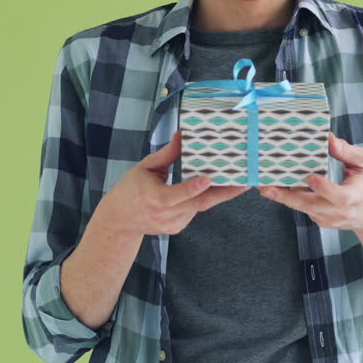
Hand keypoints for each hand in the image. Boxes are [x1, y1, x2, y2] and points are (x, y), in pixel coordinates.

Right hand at [95, 132, 248, 236]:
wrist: (118, 221)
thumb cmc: (130, 190)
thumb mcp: (145, 167)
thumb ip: (167, 154)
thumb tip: (182, 134)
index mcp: (154, 198)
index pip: (176, 195)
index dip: (192, 188)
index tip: (207, 179)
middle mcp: (165, 214)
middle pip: (199, 204)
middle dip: (224, 194)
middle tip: (244, 183)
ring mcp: (173, 224)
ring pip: (200, 207)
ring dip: (217, 194)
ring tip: (237, 180)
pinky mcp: (177, 228)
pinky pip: (194, 211)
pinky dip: (202, 199)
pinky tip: (208, 189)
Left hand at [260, 133, 362, 233]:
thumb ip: (346, 151)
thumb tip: (327, 137)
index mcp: (356, 196)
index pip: (339, 196)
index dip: (324, 188)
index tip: (310, 177)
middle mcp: (342, 212)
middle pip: (312, 206)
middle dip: (287, 196)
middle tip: (266, 187)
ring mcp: (330, 220)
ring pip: (303, 208)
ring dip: (283, 196)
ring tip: (264, 184)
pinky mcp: (321, 222)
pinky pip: (303, 209)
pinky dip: (291, 198)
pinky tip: (279, 187)